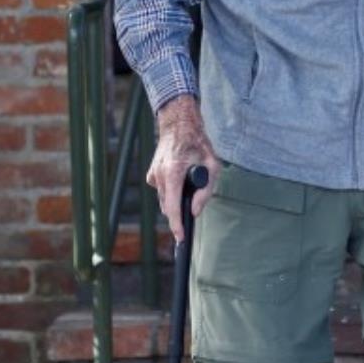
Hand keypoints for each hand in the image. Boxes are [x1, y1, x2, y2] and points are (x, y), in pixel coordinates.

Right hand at [147, 94, 220, 240]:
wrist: (178, 125)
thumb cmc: (198, 143)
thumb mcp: (212, 166)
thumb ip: (205, 191)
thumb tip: (195, 211)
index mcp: (173, 173)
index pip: (173, 207)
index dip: (177, 225)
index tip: (180, 238)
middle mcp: (159, 176)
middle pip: (169, 207)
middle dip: (180, 210)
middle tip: (194, 200)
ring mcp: (153, 175)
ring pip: (165, 200)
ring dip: (176, 199)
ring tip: (188, 183)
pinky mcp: (151, 174)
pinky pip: (162, 191)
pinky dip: (171, 190)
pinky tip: (179, 177)